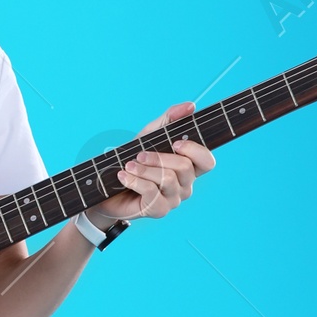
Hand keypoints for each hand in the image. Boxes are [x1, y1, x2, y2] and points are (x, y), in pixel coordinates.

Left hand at [91, 101, 214, 224]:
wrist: (109, 187)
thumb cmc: (133, 159)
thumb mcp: (149, 135)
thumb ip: (169, 119)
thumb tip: (190, 106)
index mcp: (189, 167)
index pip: (207, 161)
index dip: (195, 150)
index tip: (175, 142)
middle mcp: (185, 185)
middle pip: (185, 167)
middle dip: (159, 157)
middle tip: (139, 153)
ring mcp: (173, 199)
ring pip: (167, 179)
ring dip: (144, 169)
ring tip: (128, 165)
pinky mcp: (158, 210)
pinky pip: (151, 193)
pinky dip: (135, 181)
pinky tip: (123, 176)